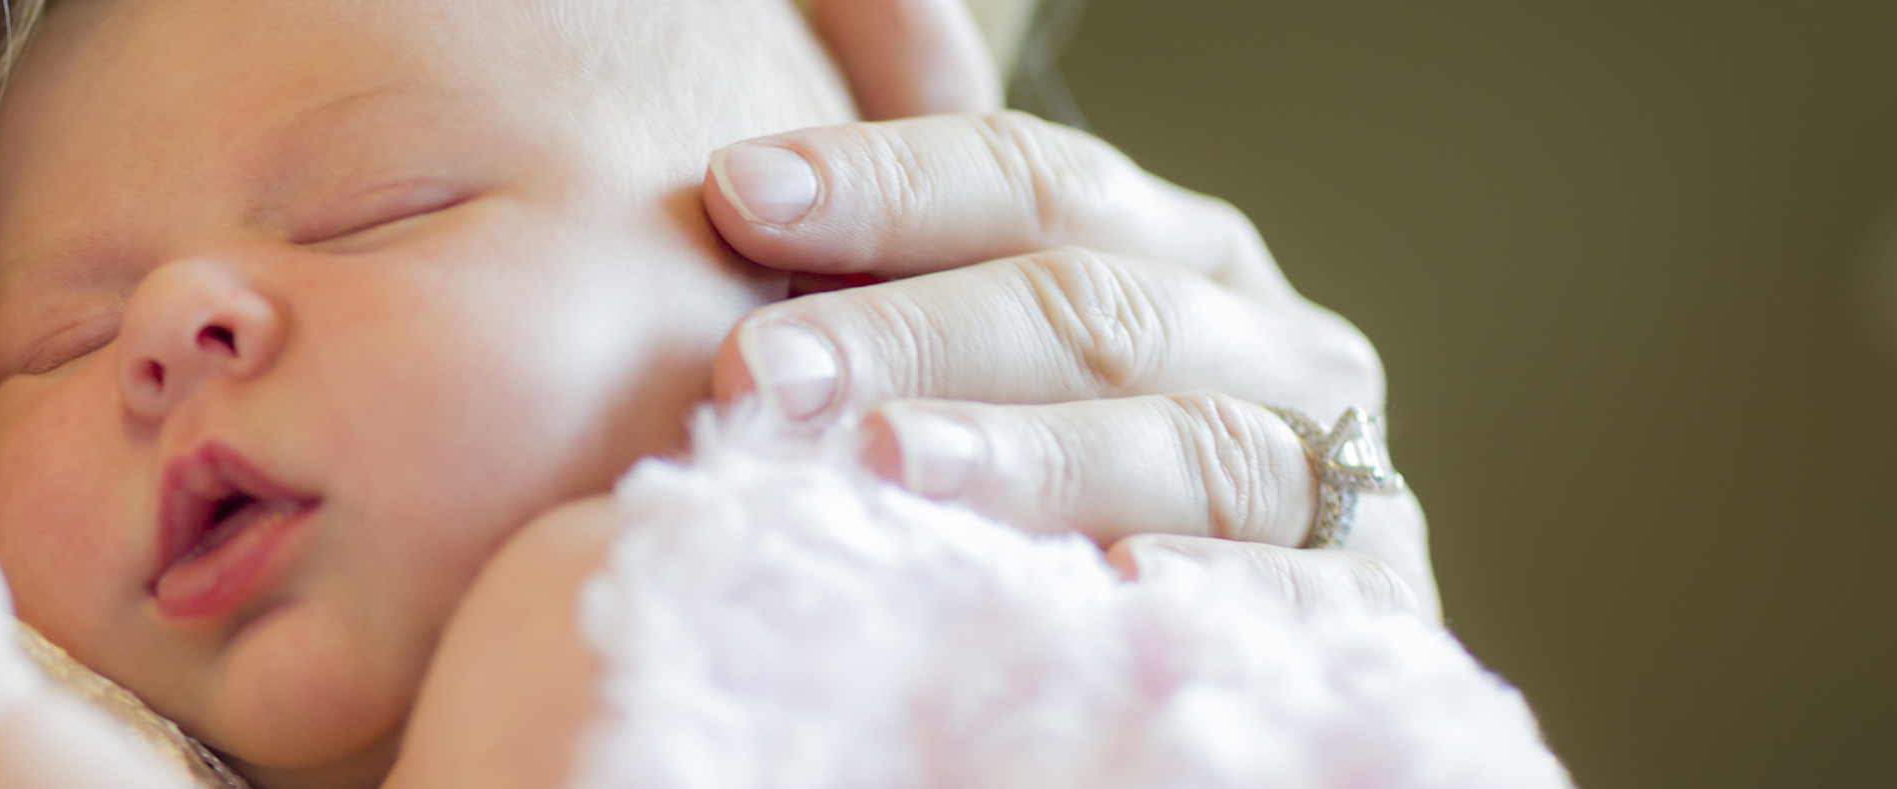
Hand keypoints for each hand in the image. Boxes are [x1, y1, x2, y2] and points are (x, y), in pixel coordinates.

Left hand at [707, 0, 1434, 617]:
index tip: (735, 192)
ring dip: (1034, 453)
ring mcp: (1334, 480)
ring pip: (1190, 445)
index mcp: (1181, 255)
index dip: (887, 180)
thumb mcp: (993, 361)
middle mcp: (1273, 346)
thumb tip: (765, 142)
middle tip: (763, 369)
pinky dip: (1212, 587)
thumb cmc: (1051, 481)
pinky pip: (1302, 595)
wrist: (1207, 664)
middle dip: (914, 332)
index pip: (1035, 182)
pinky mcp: (1374, 614)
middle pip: (1093, 308)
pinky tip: (1110, 582)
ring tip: (892, 465)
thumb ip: (914, 252)